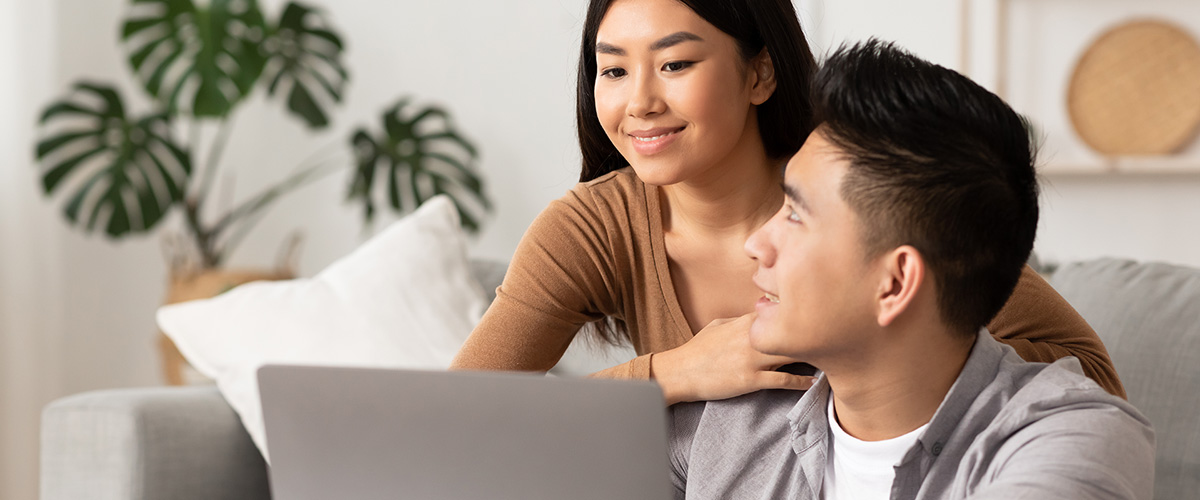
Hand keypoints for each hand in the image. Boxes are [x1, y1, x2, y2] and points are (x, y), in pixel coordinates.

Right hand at [652, 313, 815, 404]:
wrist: (681, 372)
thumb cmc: (698, 349)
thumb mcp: (718, 325)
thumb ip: (741, 320)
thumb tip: (759, 316)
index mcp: (746, 321)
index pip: (782, 311)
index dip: (801, 313)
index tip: (819, 314)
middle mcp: (752, 337)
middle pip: (792, 329)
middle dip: (813, 330)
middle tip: (835, 334)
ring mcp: (752, 359)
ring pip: (791, 353)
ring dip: (812, 354)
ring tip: (830, 356)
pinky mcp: (750, 380)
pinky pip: (783, 380)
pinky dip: (801, 381)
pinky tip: (814, 382)